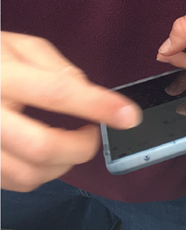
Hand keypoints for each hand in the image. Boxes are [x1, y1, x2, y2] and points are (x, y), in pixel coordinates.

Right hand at [1, 33, 141, 191]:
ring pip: (28, 175)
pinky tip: (41, 155)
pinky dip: (38, 174)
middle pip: (42, 146)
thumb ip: (54, 66)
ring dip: (62, 166)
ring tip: (68, 145)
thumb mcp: (15, 45)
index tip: (128, 115)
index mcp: (0, 76)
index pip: (56, 92)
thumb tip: (87, 91)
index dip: (97, 106)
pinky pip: (12, 184)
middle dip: (81, 147)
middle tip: (92, 134)